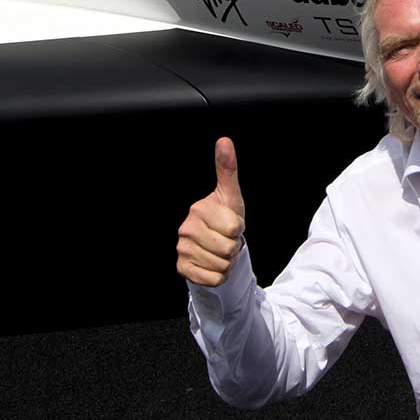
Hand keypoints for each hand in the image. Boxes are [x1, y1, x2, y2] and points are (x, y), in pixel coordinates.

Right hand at [176, 137, 246, 286]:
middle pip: (228, 248)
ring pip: (221, 265)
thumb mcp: (231, 195)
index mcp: (198, 209)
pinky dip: (219, 275)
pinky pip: (213, 278)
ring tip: (220, 251)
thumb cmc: (225, 218)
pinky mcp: (182, 269)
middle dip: (233, 247)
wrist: (214, 244)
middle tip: (226, 240)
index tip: (231, 225)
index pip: (233, 229)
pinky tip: (213, 264)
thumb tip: (224, 141)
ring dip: (227, 262)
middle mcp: (185, 229)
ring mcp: (182, 249)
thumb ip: (227, 169)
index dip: (238, 229)